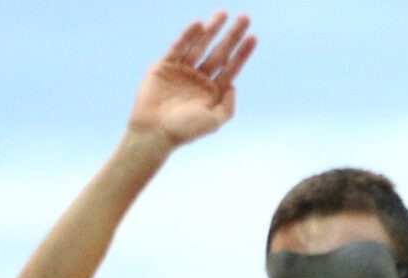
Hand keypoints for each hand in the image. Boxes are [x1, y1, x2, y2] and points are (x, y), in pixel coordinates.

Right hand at [129, 13, 254, 149]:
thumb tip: (234, 86)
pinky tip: (199, 25)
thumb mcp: (214, 121)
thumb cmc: (184, 131)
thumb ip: (228, 106)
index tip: (253, 37)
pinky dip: (187, 36)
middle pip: (219, 52)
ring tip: (223, 14)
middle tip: (245, 18)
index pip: (231, 68)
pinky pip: (178, 47)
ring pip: (199, 45)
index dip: (242, 53)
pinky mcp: (164, 66)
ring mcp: (181, 71)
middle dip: (232, 36)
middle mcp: (198, 80)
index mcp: (211, 92)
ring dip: (211, 29)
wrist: (154, 132)